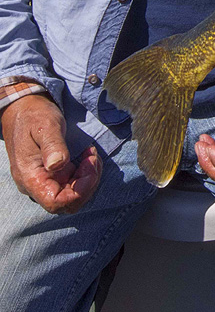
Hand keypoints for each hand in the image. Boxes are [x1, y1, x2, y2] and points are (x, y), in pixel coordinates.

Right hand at [2, 95, 100, 212]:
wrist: (24, 108)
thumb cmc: (33, 115)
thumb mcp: (45, 125)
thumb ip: (52, 145)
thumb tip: (57, 165)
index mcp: (30, 177)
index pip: (55, 203)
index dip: (78, 193)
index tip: (89, 168)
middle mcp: (35, 184)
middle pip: (67, 203)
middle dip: (87, 184)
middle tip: (92, 158)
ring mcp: (45, 180)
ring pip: (73, 195)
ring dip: (88, 178)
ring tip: (91, 154)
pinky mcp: (53, 175)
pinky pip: (72, 184)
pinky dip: (85, 174)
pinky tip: (87, 156)